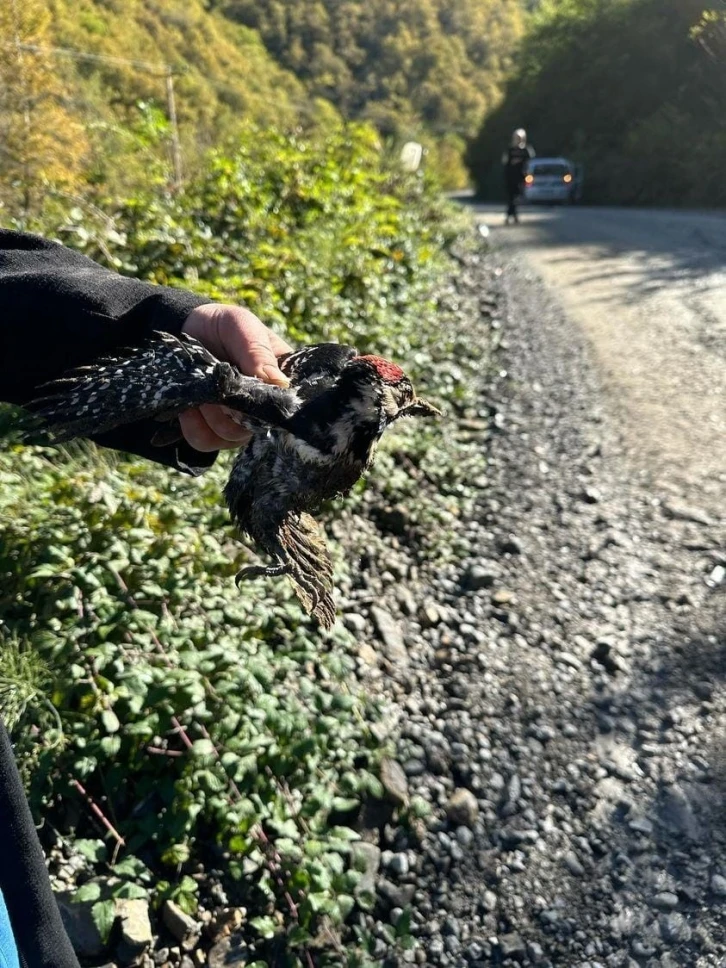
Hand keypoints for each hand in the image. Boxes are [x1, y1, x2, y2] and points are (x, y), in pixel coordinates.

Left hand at [180, 303, 291, 451]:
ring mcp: (239, 423)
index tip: (242, 381)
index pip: (286, 405)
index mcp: (280, 380)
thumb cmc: (221, 326)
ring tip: (202, 387)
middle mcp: (263, 407)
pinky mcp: (213, 432)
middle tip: (215, 379)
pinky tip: (190, 406)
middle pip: (256, 425)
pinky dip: (194, 425)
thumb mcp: (240, 325)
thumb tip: (280, 384)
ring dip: (210, 412)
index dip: (266, 401)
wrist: (186, 329)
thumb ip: (257, 351)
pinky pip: (206, 442)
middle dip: (230, 405)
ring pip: (230, 436)